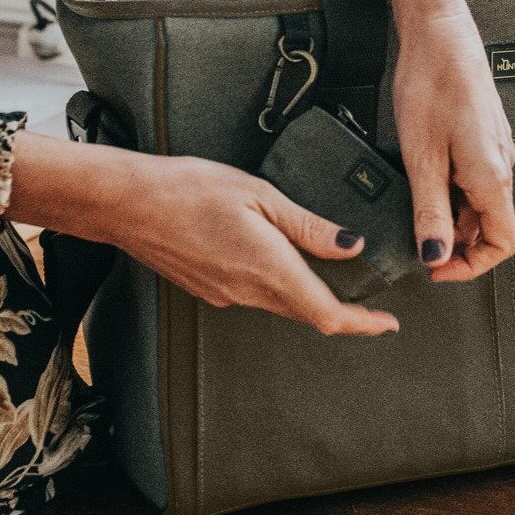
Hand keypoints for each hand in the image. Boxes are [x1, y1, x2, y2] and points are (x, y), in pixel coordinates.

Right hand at [8, 131, 398, 336]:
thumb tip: (350, 246)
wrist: (128, 202)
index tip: (386, 324)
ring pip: (282, 305)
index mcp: (268, 268)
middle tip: (370, 300)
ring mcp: (224, 294)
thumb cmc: (188, 189)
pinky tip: (279, 260)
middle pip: (308, 314)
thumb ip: (308, 225)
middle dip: (342, 312)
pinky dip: (280, 287)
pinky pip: (256, 296)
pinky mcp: (207, 289)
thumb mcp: (259, 194)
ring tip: (332, 274)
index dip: (362, 325)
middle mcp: (248, 291)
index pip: (326, 313)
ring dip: (310, 298)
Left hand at [380, 0, 514, 280]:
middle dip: (455, 241)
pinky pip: (474, 176)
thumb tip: (435, 257)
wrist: (438, 33)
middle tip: (415, 240)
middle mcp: (502, 164)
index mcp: (493, 176)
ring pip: (480, 201)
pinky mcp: (482, 134)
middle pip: (490, 225)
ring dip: (451, 215)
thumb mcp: (422, 158)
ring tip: (412, 203)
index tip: (435, 268)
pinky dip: (451, 189)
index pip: (502, 244)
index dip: (470, 266)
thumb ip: (430, 213)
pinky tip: (423, 174)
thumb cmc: (432, 84)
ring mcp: (494, 148)